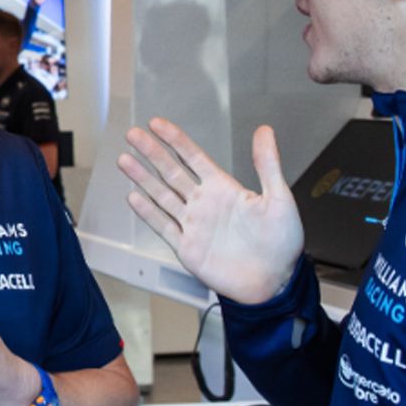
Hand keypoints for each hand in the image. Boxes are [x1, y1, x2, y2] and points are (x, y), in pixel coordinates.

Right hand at [118, 118, 303, 303]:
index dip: (175, 140)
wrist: (275, 282)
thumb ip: (267, 165)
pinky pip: (164, 227)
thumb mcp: (279, 198)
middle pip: (171, 172)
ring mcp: (193, 225)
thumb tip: (264, 130)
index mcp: (223, 188)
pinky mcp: (188, 249)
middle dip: (152, 153)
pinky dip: (148, 213)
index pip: (193, 158)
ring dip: (143, 178)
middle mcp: (204, 203)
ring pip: (162, 196)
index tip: (156, 124)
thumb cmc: (281, 242)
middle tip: (133, 134)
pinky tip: (133, 197)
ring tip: (124, 160)